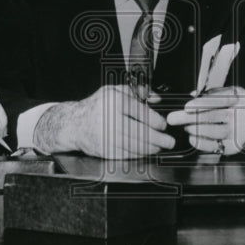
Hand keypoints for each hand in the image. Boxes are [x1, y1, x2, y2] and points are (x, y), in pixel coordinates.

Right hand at [34, 85, 174, 158]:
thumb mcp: (116, 90)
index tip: (164, 124)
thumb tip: (156, 98)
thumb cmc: (97, 106)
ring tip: (161, 147)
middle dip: (160, 139)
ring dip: (152, 149)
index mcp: (116, 102)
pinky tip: (147, 152)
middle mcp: (112, 120)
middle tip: (169, 141)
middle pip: (142, 132)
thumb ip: (138, 91)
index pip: (143, 114)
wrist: (75, 124)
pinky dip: (140, 154)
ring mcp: (109, 137)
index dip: (158, 122)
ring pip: (137, 146)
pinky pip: (128, 154)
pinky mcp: (106, 151)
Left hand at [167, 86, 244, 154]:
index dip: (202, 103)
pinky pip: (216, 146)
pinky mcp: (234, 146)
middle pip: (214, 115)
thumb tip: (192, 95)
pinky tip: (192, 138)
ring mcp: (239, 131)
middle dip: (191, 118)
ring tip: (185, 127)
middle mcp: (241, 113)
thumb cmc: (234, 107)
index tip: (186, 107)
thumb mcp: (227, 94)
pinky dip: (201, 143)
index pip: (219, 99)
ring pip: (216, 131)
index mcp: (238, 96)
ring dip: (196, 129)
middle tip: (174, 118)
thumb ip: (210, 93)